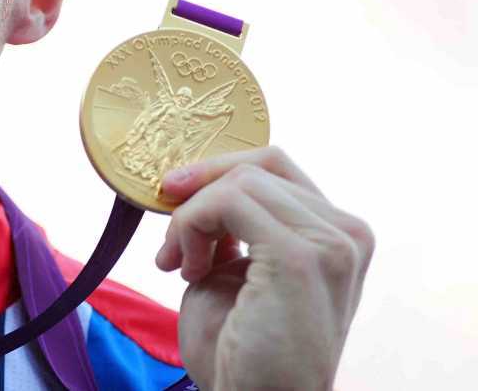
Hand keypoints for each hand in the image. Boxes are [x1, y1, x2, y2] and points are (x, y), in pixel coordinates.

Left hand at [155, 147, 373, 390]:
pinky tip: (187, 270)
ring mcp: (330, 244)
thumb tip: (195, 182)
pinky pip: (227, 203)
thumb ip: (233, 226)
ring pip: (239, 181)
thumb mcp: (236, 270)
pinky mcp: (300, 256)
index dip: (217, 170)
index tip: (172, 193)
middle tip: (168, 235)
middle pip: (258, 166)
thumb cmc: (242, 349)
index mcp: (337, 235)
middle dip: (199, 190)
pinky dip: (190, 226)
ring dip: (190, 218)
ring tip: (181, 265)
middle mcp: (347, 234)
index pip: (275, 167)